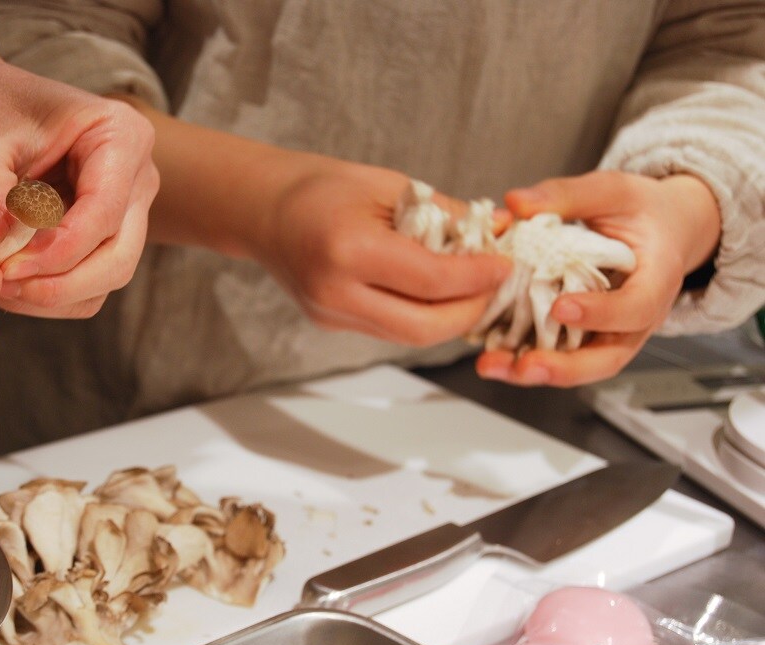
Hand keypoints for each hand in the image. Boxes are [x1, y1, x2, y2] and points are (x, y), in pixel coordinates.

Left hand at [0, 0, 156, 319]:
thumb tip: (0, 251)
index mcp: (120, 136)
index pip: (104, 211)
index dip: (58, 250)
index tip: (5, 267)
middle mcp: (136, 178)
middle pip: (118, 257)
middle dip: (61, 283)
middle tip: (2, 285)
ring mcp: (126, 213)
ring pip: (107, 280)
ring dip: (53, 295)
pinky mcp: (104, 240)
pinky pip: (89, 288)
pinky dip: (50, 296)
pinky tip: (9, 281)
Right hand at [253, 160, 511, 345]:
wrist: (262, 209)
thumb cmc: (320, 186)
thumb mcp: (387, 185)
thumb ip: (441, 214)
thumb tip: (492, 234)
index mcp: (348, 251)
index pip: (432, 280)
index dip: (477, 277)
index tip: (504, 264)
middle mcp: (335, 292)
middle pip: (424, 327)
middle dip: (469, 312)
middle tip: (494, 289)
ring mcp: (329, 314)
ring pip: (408, 336)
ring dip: (448, 320)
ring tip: (473, 293)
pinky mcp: (329, 322)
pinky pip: (388, 330)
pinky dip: (420, 316)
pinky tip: (438, 296)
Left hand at [476, 170, 720, 386]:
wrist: (664, 229)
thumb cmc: (641, 211)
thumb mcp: (611, 191)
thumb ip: (566, 195)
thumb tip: (516, 203)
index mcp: (657, 280)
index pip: (636, 307)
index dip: (601, 313)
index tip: (562, 308)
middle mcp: (637, 318)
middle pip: (608, 358)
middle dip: (564, 368)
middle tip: (523, 366)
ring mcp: (612, 333)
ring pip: (581, 367)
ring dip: (537, 372)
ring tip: (494, 366)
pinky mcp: (586, 337)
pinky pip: (560, 356)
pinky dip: (527, 360)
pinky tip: (494, 356)